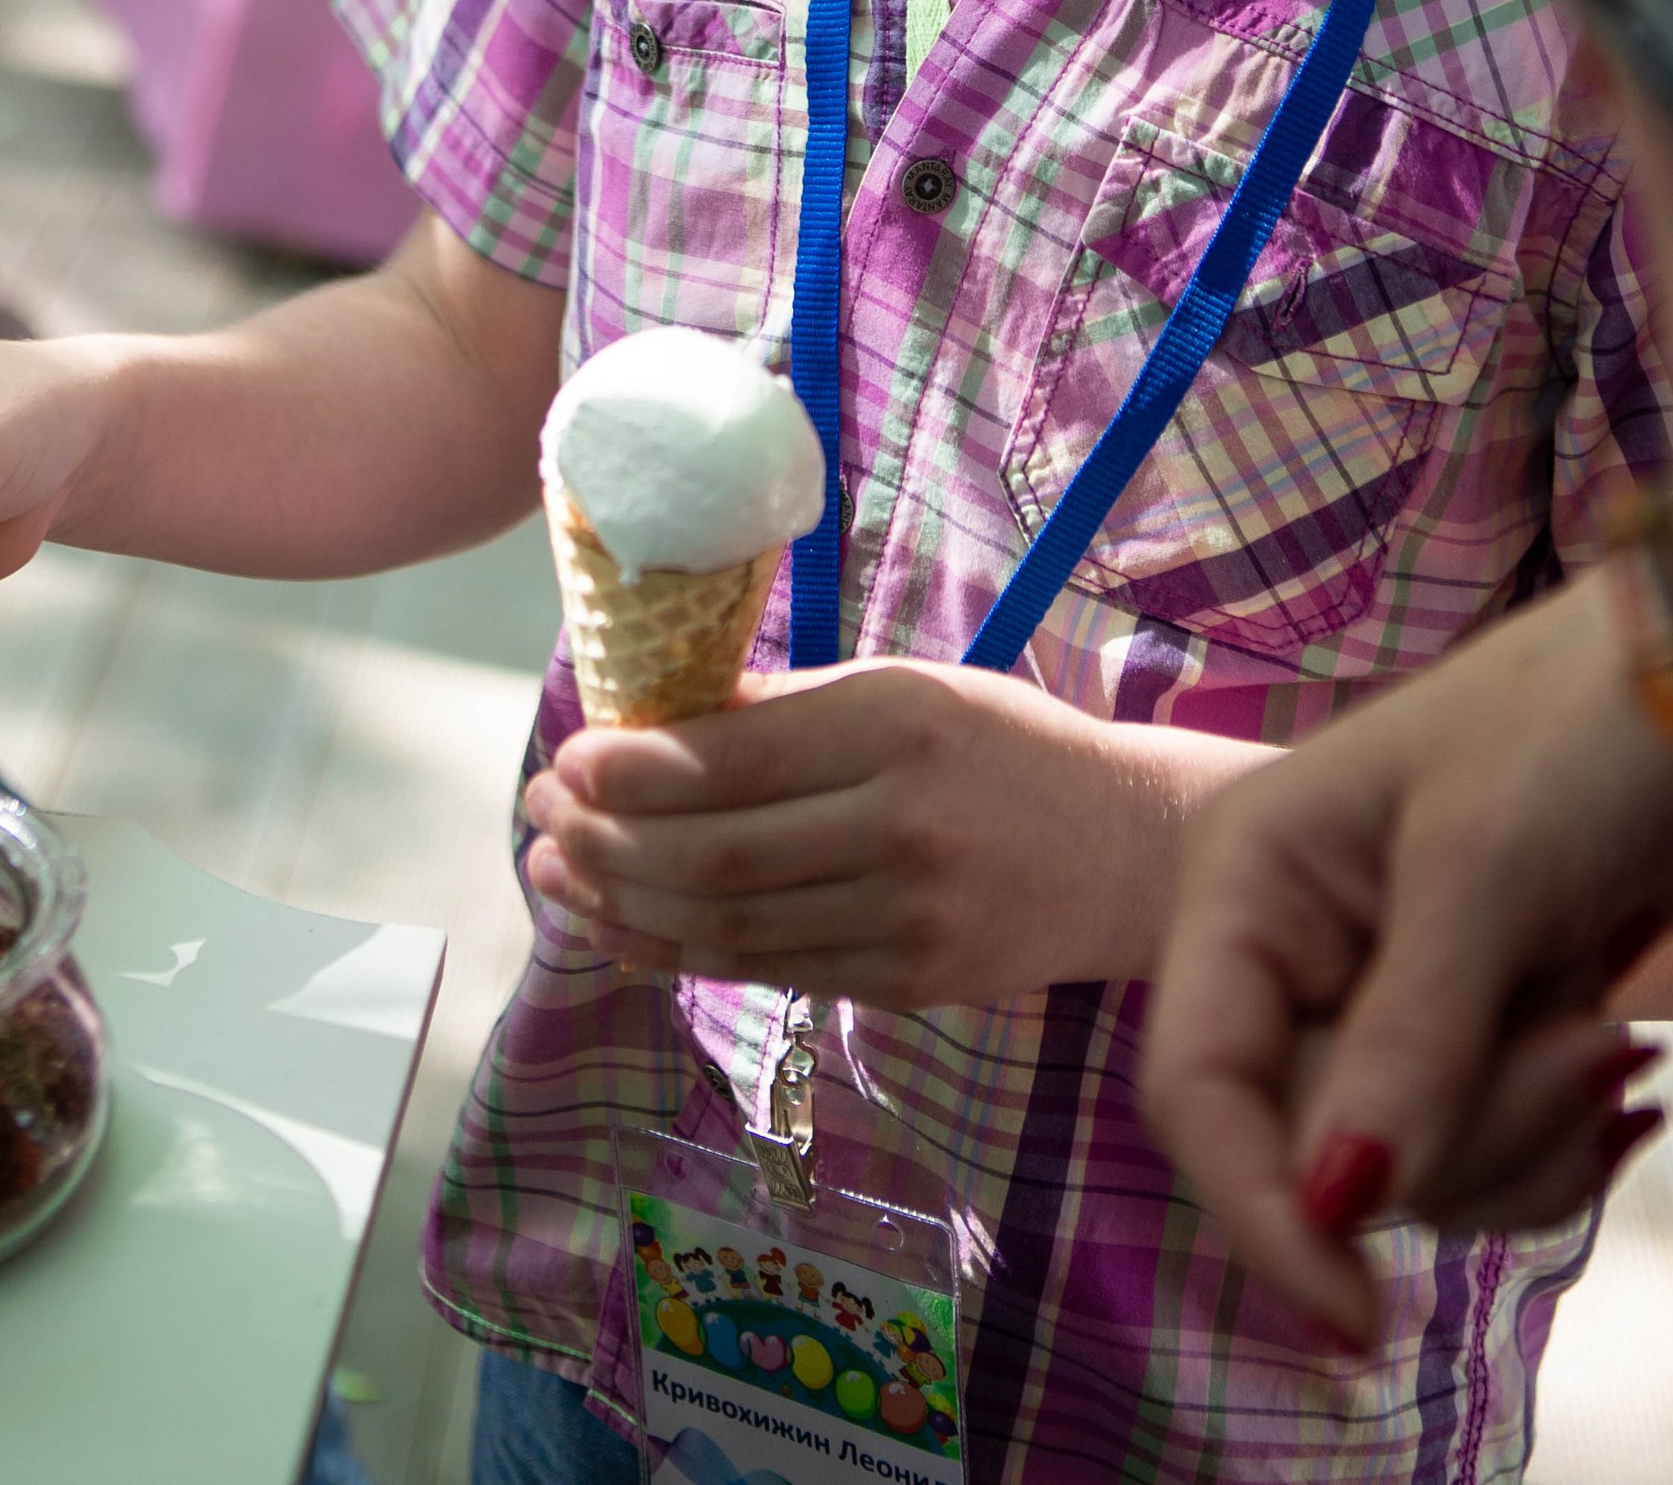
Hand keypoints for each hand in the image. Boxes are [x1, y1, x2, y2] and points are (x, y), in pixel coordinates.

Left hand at [523, 659, 1261, 1010]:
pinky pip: (772, 972)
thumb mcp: (911, 689)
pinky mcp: (910, 983)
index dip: (628, 769)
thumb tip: (654, 721)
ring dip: (622, 906)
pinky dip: (683, 956)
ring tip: (554, 877)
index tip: (564, 759)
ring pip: (729, 926)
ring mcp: (906, 917)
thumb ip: (791, 709)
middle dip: (603, 842)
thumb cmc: (1008, 747)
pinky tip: (624, 932)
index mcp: (896, 722)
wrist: (1136, 851)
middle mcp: (898, 823)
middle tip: (536, 818)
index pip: (730, 758)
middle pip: (714, 853)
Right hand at [1139, 575, 1672, 1352]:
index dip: (1260, 1210)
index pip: (1199, 1088)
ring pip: (1403, 1174)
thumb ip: (1406, 1043)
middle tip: (1582, 1041)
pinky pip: (1475, 1166)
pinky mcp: (1461, 1038)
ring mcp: (1375, 1001)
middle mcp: (1289, 951)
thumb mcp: (1486, 873)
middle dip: (1460, 1134)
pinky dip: (1553, 1150)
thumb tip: (1338, 1208)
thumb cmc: (1573, 732)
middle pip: (1314, 1149)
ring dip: (1522, 1140)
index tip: (1354, 1316)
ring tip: (1606, 1033)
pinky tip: (1619, 1071)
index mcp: (1245, 883)